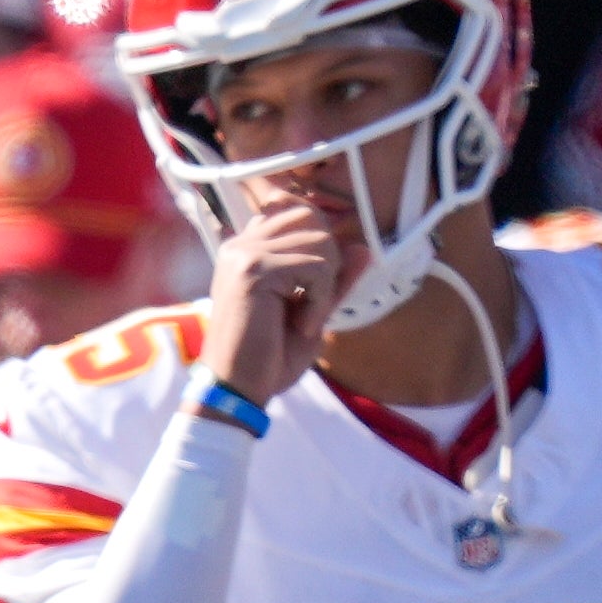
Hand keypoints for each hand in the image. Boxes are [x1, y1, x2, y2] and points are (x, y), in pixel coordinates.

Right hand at [197, 201, 344, 405]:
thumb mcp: (311, 311)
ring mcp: (243, 254)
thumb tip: (364, 248)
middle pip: (311, 216)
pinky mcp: (253, 270)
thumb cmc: (268, 356)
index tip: (314, 290)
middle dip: (329, 257)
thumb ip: (334, 279)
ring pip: (320, 239)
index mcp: (246, 250)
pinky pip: (316, 267)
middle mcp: (240, 245)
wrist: (237, 389)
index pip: (298, 214)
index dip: (321, 246)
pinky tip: (302, 325)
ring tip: (305, 317)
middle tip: (314, 300)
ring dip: (326, 283)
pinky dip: (320, 300)